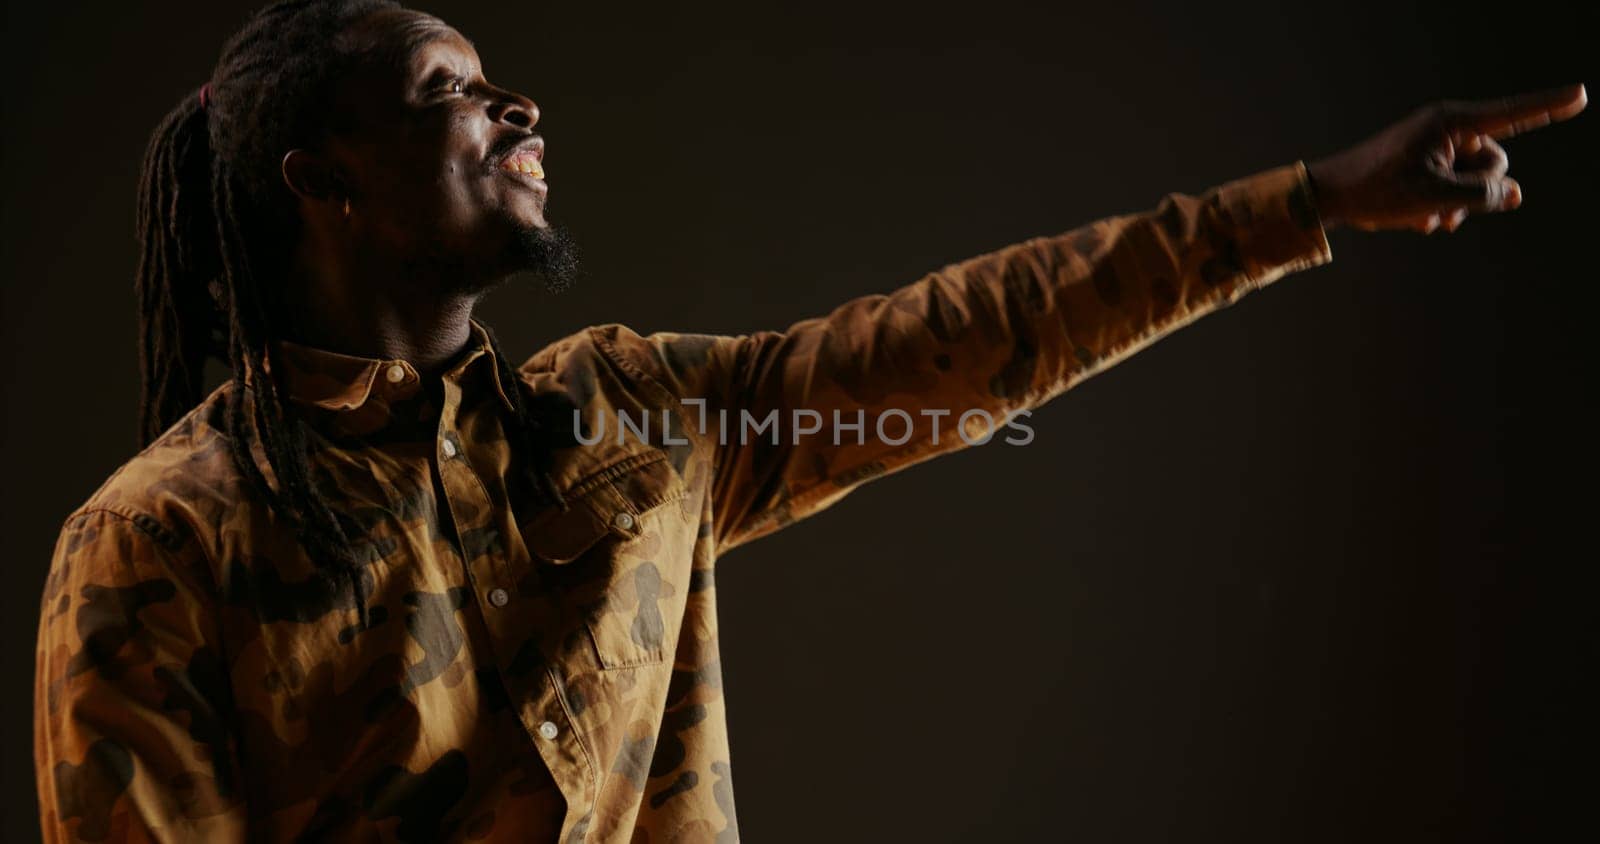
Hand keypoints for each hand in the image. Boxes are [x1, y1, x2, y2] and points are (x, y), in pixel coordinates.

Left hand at [1306, 84, 1586, 233]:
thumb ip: (1483, 196)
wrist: (1329, 197)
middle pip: (1494, 162)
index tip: (1582, 95)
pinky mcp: (1425, 165)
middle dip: (1476, 191)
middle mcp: (1447, 130)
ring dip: (1457, 205)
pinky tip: (1415, 219)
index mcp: (1451, 123)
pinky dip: (1440, 206)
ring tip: (1425, 217)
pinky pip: (1453, 188)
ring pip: (1474, 181)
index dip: (1549, 107)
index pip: (1511, 114)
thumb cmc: (1378, 192)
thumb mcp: (1436, 198)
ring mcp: (1436, 148)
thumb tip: (1515, 195)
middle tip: (1439, 204)